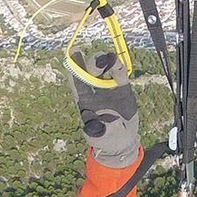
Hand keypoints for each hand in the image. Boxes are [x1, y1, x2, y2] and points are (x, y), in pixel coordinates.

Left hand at [67, 50, 141, 167]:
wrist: (123, 141)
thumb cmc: (107, 140)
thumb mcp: (100, 139)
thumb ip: (96, 133)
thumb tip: (92, 127)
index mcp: (84, 100)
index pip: (76, 81)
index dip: (73, 68)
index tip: (73, 55)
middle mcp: (94, 90)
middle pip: (89, 69)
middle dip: (92, 63)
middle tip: (98, 66)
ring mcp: (108, 87)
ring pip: (104, 66)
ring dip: (105, 60)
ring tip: (110, 61)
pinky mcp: (122, 87)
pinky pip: (120, 72)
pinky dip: (119, 66)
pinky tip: (119, 67)